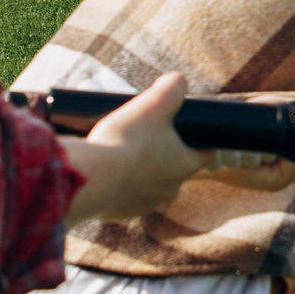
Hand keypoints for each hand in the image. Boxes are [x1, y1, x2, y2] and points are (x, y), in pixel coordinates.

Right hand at [59, 73, 214, 226]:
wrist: (90, 178)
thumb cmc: (127, 140)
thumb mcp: (154, 103)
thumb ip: (172, 87)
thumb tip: (178, 81)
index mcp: (185, 166)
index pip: (204, 152)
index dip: (198, 138)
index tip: (188, 127)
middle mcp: (169, 189)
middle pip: (172, 166)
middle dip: (162, 152)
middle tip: (144, 133)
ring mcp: (144, 204)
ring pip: (147, 182)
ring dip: (138, 168)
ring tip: (120, 149)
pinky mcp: (120, 212)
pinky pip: (123, 194)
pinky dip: (117, 182)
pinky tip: (104, 168)